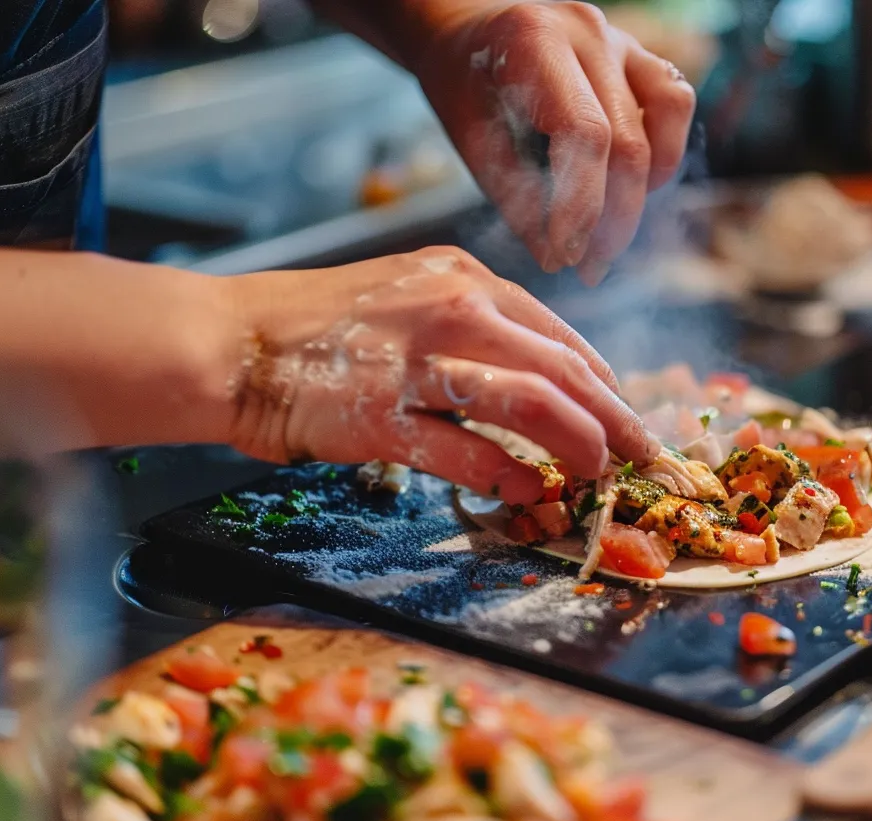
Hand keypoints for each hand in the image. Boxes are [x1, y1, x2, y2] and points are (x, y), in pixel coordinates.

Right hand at [226, 247, 658, 503]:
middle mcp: (450, 309)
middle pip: (561, 367)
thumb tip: (532, 373)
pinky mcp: (383, 416)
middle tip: (643, 453)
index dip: (604, 381)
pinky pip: (466, 449)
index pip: (558, 334)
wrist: (228, 341)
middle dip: (614, 416)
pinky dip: (509, 473)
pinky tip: (532, 490)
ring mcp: (417, 361)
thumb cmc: (314, 326)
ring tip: (599, 472)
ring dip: (578, 442)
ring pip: (531, 401)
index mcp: (460, 279)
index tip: (624, 413)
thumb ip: (469, 326)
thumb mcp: (405, 296)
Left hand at [410, 1, 695, 284]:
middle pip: (628, 140)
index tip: (566, 258)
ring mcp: (621, 37)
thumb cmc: (464, 89)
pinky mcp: (640, 53)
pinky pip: (674, 102)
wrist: (465, 31)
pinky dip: (664, 153)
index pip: (584, 135)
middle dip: (612, 220)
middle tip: (589, 269)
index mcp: (535, 40)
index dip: (582, 207)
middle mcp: (588, 31)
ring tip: (611, 234)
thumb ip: (516, 200)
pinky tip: (636, 188)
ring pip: (665, 119)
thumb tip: (559, 259)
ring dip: (644, 191)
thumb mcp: (474, 145)